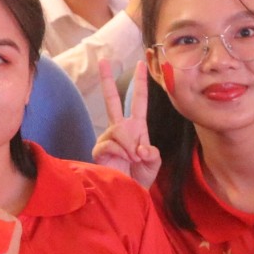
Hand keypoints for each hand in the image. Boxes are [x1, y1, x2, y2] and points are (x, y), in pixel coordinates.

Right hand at [92, 59, 160, 187]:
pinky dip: (121, 153)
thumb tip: (140, 147)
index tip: (141, 64)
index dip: (140, 82)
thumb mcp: (154, 162)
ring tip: (133, 159)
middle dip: (108, 80)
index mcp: (136, 127)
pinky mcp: (99, 149)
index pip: (138, 100)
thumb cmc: (141, 177)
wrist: (129, 192)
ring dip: (129, 146)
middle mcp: (120, 128)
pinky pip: (110, 144)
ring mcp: (108, 138)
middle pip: (112, 100)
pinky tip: (122, 161)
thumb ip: (152, 152)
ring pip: (118, 130)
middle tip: (104, 60)